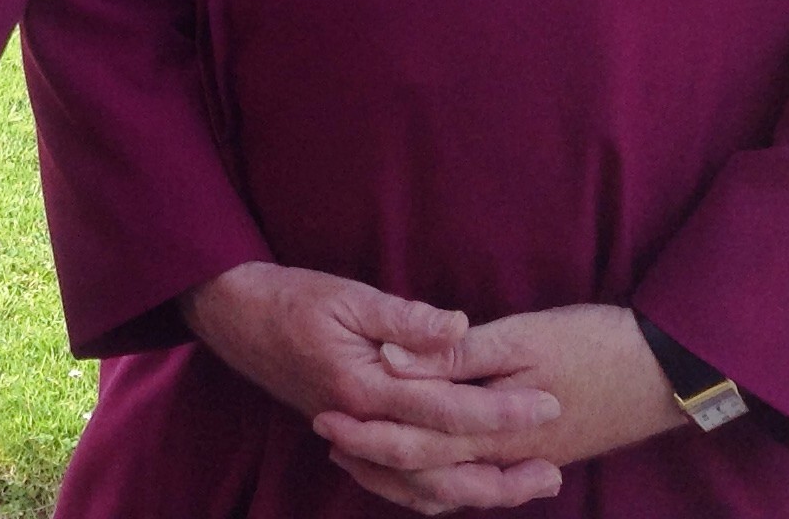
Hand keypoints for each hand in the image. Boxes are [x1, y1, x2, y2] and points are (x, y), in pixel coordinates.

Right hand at [184, 263, 563, 511]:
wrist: (234, 314)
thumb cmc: (291, 297)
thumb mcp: (347, 294)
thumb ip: (404, 318)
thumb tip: (459, 327)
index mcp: (364, 386)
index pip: (447, 410)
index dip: (501, 411)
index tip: (548, 403)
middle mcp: (360, 425)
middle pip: (441, 469)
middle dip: (502, 474)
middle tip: (554, 471)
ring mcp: (353, 438)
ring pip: (420, 486)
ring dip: (476, 491)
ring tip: (524, 485)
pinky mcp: (350, 438)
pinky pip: (395, 483)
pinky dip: (433, 494)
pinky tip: (465, 488)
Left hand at [318, 303, 681, 508]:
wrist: (668, 369)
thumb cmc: (594, 342)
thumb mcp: (519, 336)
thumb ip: (453, 354)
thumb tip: (392, 359)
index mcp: (494, 426)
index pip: (416, 441)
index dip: (367, 433)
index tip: (324, 417)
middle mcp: (507, 454)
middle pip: (429, 471)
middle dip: (375, 459)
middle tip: (329, 439)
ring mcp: (528, 457)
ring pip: (456, 484)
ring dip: (406, 474)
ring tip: (362, 458)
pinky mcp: (544, 451)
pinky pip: (485, 478)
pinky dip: (449, 478)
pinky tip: (434, 463)